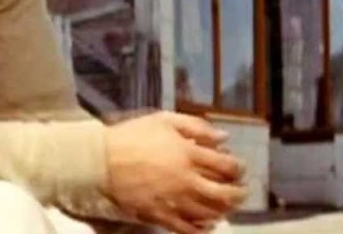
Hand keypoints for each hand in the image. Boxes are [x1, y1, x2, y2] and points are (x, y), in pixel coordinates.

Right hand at [102, 111, 246, 233]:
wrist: (101, 161)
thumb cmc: (132, 136)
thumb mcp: (163, 120)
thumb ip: (196, 126)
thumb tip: (223, 137)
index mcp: (189, 154)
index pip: (227, 165)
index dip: (238, 167)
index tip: (239, 168)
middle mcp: (188, 180)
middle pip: (226, 194)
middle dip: (239, 194)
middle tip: (241, 191)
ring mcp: (175, 201)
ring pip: (211, 213)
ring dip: (224, 211)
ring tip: (225, 207)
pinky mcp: (161, 216)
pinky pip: (189, 229)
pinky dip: (202, 229)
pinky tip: (206, 224)